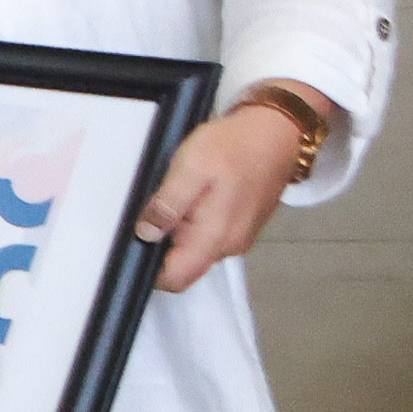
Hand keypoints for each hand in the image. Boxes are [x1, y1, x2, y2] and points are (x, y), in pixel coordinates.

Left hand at [139, 98, 319, 292]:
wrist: (276, 132)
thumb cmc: (235, 146)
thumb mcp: (190, 168)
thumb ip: (167, 205)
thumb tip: (146, 234)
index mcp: (215, 237)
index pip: (175, 279)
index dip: (149, 268)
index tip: (136, 243)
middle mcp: (229, 245)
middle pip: (183, 266)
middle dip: (162, 244)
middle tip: (158, 206)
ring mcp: (238, 237)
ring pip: (195, 250)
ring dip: (178, 230)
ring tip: (179, 195)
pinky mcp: (241, 226)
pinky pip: (209, 236)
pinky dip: (194, 222)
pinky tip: (195, 195)